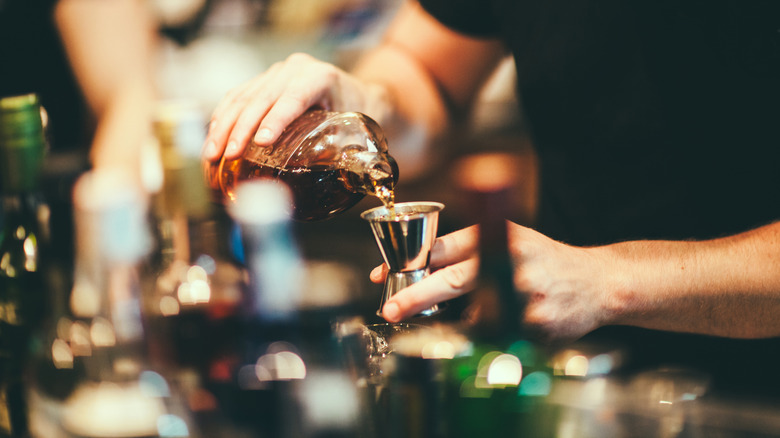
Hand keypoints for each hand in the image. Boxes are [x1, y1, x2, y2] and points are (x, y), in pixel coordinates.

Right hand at [201, 52, 389, 162]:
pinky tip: (213, 140)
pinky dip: (222, 119)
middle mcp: (295, 69)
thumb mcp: (358, 130)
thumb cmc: (361, 115)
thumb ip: (342, 151)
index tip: (261, 142)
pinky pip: (236, 97)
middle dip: (240, 129)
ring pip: (242, 96)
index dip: (275, 120)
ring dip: (223, 126)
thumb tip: (325, 184)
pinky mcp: (263, 81)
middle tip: (228, 155)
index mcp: (321, 77)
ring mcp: (277, 73)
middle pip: (261, 97)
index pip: (294, 98)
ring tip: (212, 153)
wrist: (361, 96)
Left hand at [373, 222, 615, 343]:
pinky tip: (517, 320)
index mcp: (501, 235)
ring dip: (467, 320)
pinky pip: (498, 336)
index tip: (383, 275)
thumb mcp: (510, 238)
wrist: (599, 283)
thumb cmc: (545, 260)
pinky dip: (496, 333)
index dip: (411, 262)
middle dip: (416, 296)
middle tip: (391, 310)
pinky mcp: (537, 325)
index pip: (446, 247)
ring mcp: (525, 295)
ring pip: (473, 317)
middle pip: (453, 280)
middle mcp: (512, 261)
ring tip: (500, 307)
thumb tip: (419, 269)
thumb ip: (469, 249)